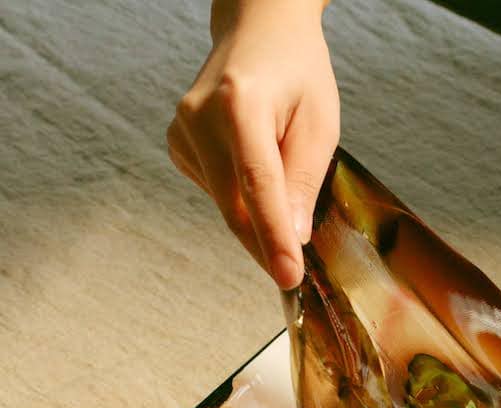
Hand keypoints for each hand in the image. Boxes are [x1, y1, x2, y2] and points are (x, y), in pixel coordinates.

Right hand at [167, 0, 337, 288]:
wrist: (259, 34)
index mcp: (240, 104)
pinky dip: (241, 196)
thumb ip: (304, 180)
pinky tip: (254, 162)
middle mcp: (199, 117)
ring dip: (257, 214)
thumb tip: (293, 237)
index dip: (274, 237)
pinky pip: (216, 192)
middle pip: (234, 205)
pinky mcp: (177, 145)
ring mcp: (181, 131)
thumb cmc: (298, 74)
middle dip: (266, 244)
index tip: (288, 277)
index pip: (258, 185)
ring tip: (283, 168)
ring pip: (225, 204)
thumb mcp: (320, 123)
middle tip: (293, 273)